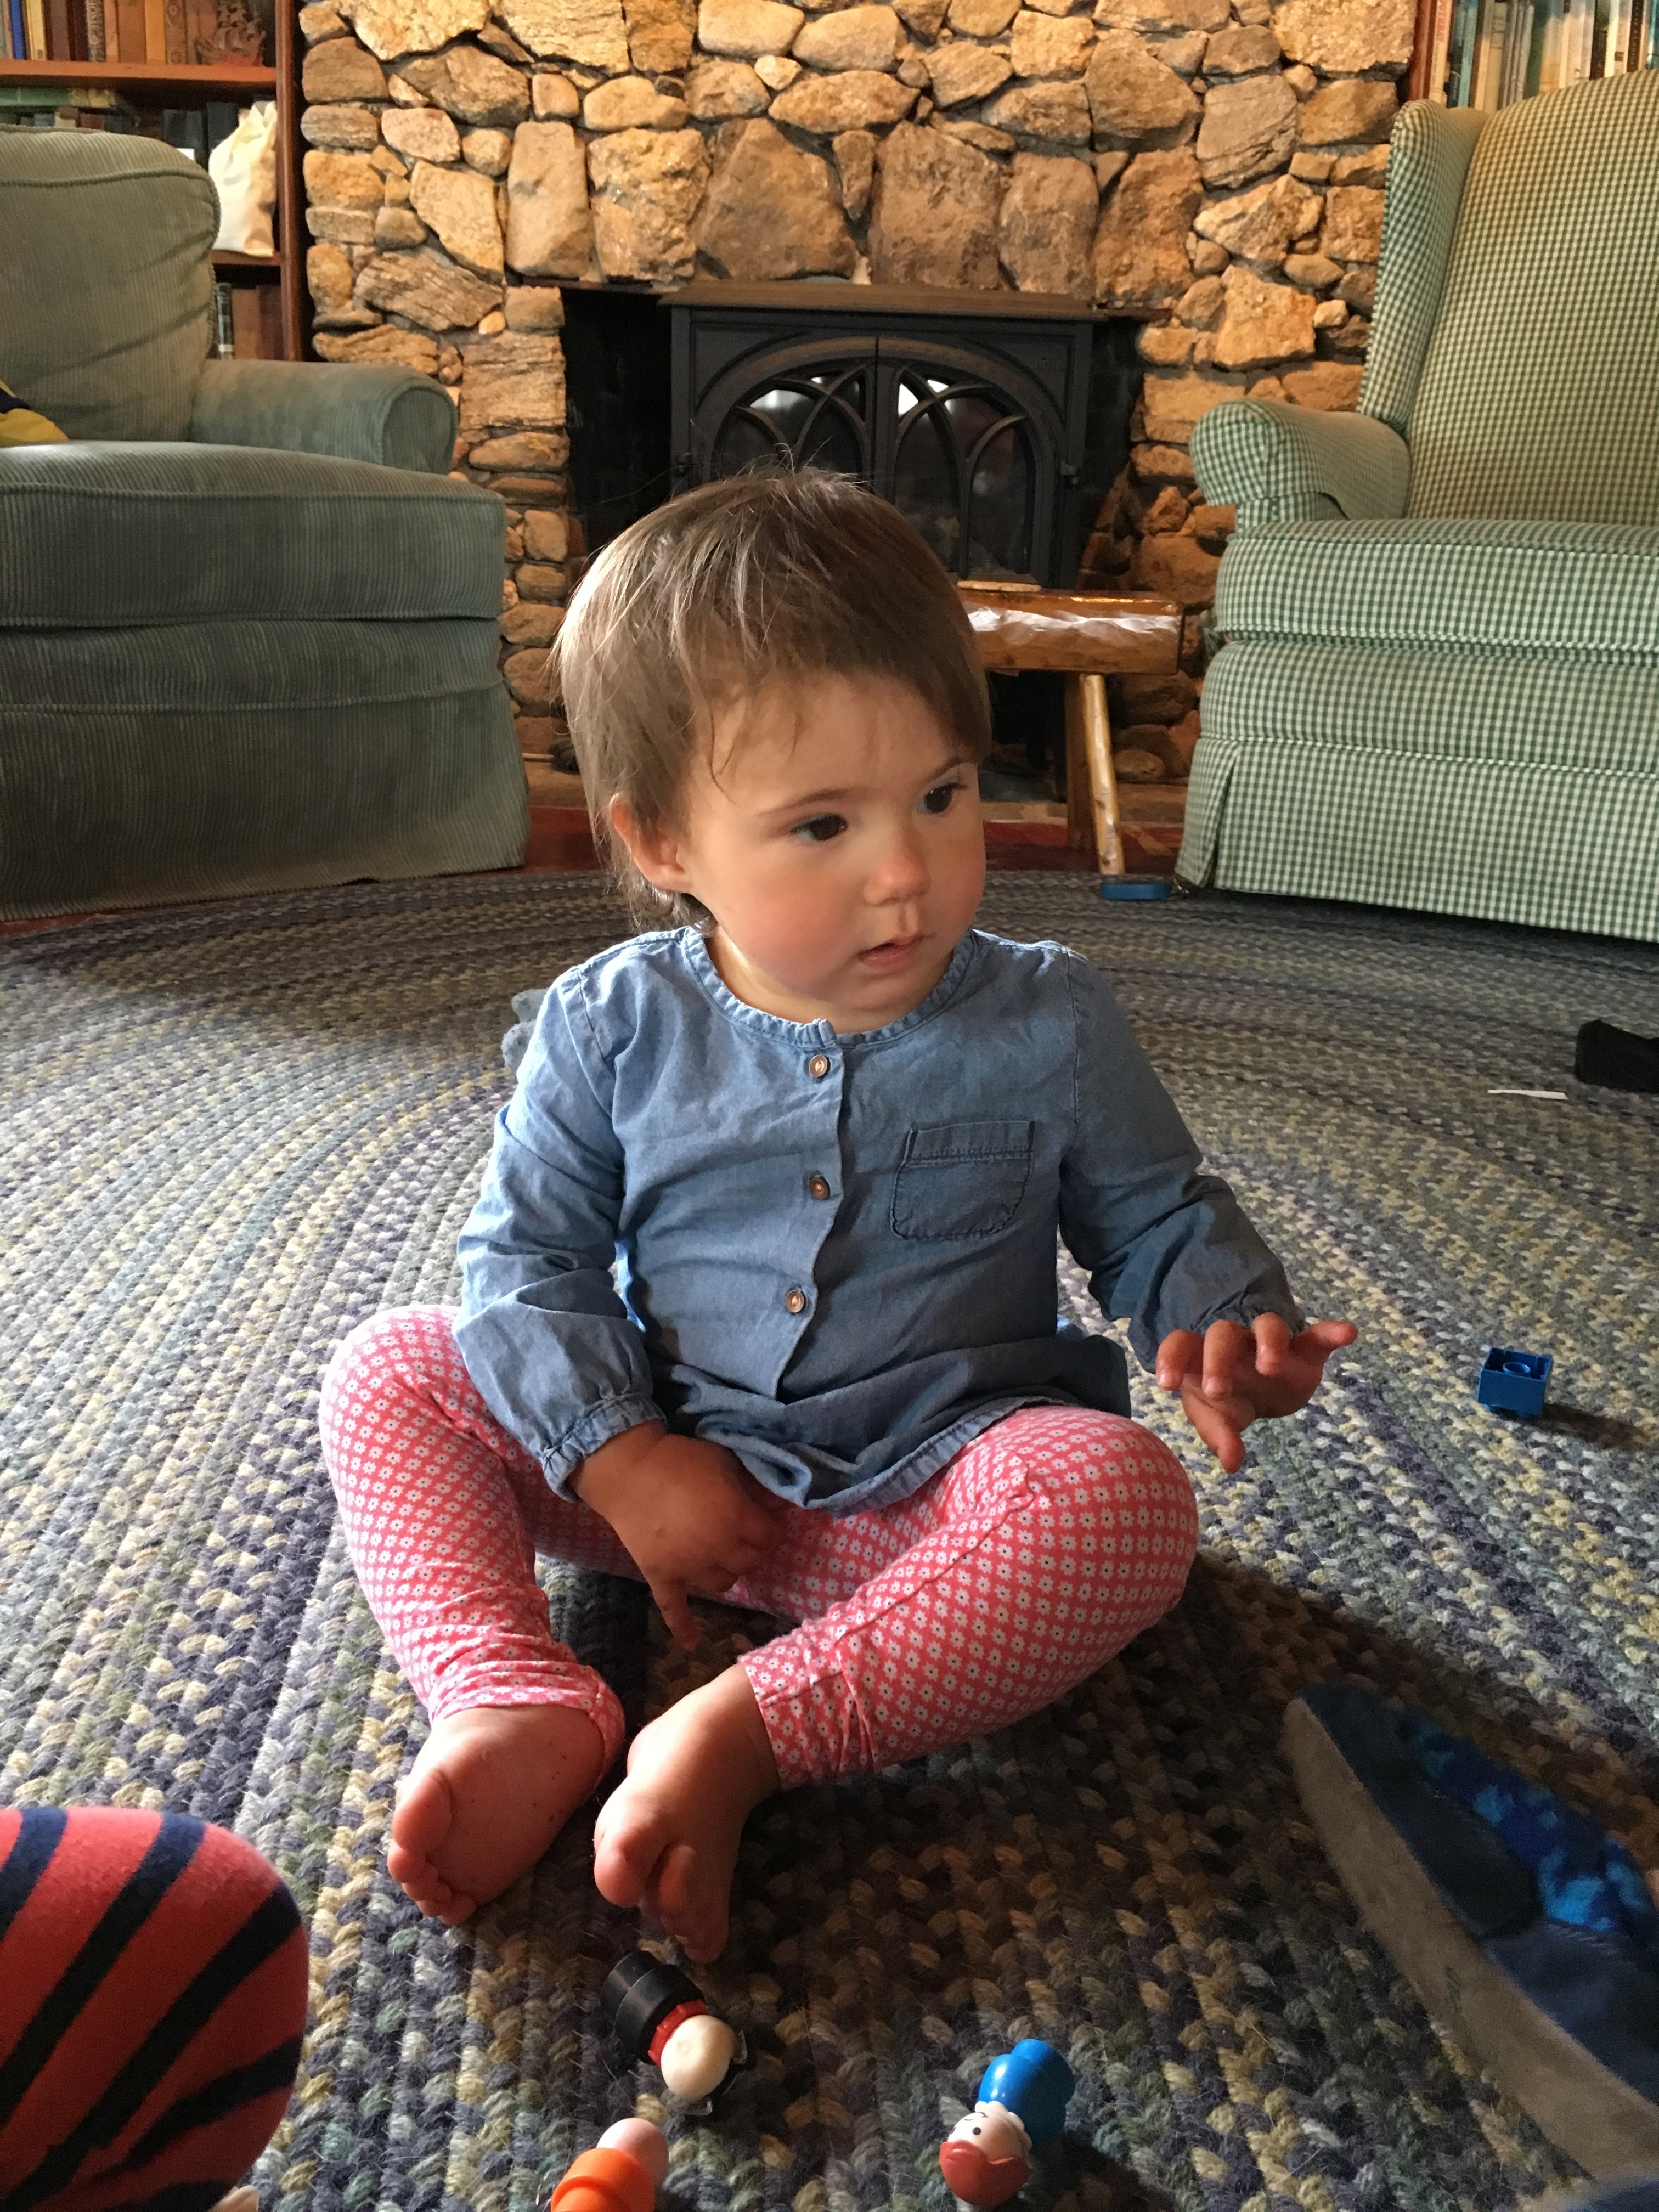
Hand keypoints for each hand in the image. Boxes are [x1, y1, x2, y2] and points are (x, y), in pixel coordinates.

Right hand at [573, 1424, 785, 1649]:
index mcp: (735, 1519)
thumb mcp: (725, 1461)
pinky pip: (673, 1608)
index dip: (770, 1527)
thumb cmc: (681, 1459)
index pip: (769, 1537)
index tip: (764, 1519)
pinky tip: (691, 1643)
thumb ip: (753, 1486)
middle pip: (749, 1562)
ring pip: (721, 1584)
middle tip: (744, 1535)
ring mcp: (687, 1567)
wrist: (627, 1469)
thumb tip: (776, 1505)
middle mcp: (715, 1549)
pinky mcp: (661, 1576)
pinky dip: (682, 1626)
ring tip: (720, 1556)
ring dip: (726, 1571)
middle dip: (752, 1549)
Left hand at [1155, 1314, 1356, 1473]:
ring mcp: (1270, 1343)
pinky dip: (1331, 1332)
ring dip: (1268, 1342)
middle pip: (1222, 1333)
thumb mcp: (1217, 1418)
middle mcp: (1236, 1342)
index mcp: (1203, 1355)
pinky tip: (1347, 1333)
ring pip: (1268, 1326)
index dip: (1170, 1358)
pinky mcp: (1305, 1349)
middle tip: (1219, 1390)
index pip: (1181, 1343)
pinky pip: (1317, 1335)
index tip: (1166, 1384)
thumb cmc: (1227, 1400)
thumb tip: (1231, 1463)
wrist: (1261, 1390)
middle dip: (1218, 1358)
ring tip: (1271, 1368)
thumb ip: (1219, 1435)